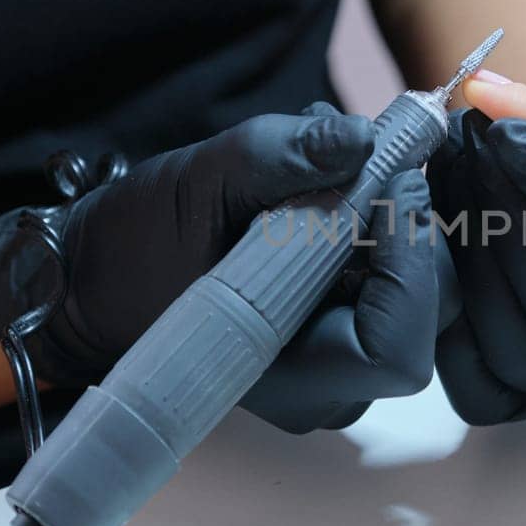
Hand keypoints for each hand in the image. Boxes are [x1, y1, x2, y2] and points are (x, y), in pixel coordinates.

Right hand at [0, 103, 437, 431]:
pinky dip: (386, 225)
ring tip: (340, 165)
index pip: (396, 347)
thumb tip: (360, 139)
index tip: (387, 180)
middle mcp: (325, 386)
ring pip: (419, 294)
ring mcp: (338, 363)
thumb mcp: (201, 182)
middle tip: (373, 156)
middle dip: (410, 227)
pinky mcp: (343, 329)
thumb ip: (280, 158)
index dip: (409, 264)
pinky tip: (339, 184)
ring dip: (398, 219)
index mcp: (289, 377)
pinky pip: (397, 281)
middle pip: (425, 315)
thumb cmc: (140, 241)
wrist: (101, 273)